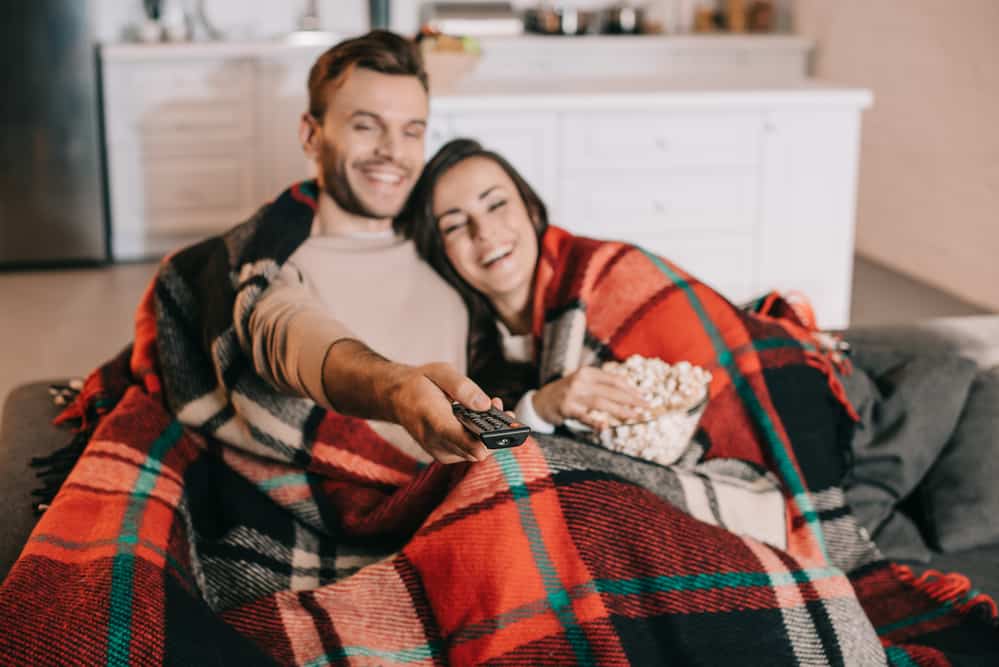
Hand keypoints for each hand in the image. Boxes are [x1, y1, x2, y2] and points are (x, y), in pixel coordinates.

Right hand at [321, 339, 496, 463]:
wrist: (396, 398)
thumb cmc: (420, 383)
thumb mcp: (440, 372)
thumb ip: (463, 387)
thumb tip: (486, 405)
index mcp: (431, 418)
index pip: (459, 437)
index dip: (483, 440)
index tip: (504, 432)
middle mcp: (434, 441)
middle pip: (475, 449)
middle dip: (494, 431)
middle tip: (501, 407)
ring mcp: (439, 452)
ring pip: (475, 452)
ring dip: (489, 433)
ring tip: (494, 407)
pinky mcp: (445, 455)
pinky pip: (470, 452)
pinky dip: (480, 437)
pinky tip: (482, 418)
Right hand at [532, 366, 647, 429]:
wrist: (543, 400)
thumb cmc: (569, 391)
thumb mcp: (584, 382)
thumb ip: (602, 384)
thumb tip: (630, 391)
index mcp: (588, 372)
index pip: (614, 379)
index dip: (631, 388)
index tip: (644, 396)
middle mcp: (581, 381)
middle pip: (612, 391)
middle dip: (631, 399)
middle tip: (646, 407)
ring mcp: (573, 395)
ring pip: (602, 403)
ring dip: (620, 410)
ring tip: (635, 416)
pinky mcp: (566, 408)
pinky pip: (584, 416)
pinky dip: (595, 422)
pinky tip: (605, 427)